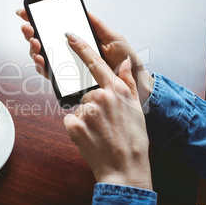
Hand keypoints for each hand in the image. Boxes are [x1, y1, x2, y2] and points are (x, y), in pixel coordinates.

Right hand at [16, 9, 153, 105]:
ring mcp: (68, 66)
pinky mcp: (69, 80)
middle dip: (32, 33)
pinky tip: (40, 58)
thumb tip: (82, 10)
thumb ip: (96, 25)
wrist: (134, 84)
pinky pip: (50, 73)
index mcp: (80, 40)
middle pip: (45, 41)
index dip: (39, 21)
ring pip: (43, 57)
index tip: (26, 12)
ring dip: (34, 49)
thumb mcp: (113, 38)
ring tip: (35, 43)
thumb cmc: (126, 61)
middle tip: (28, 28)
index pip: (55, 29)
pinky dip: (41, 65)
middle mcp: (71, 53)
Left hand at [64, 32, 151, 189]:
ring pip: (79, 106)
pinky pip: (70, 119)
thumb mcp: (136, 108)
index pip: (94, 62)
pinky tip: (90, 137)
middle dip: (92, 103)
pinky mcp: (74, 125)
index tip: (69, 36)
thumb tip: (125, 62)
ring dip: (86, 117)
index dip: (80, 47)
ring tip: (100, 132)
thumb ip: (128, 82)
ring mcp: (86, 111)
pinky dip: (77, 127)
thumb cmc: (133, 140)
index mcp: (116, 90)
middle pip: (86, 91)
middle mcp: (100, 97)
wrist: (124, 169)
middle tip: (105, 122)